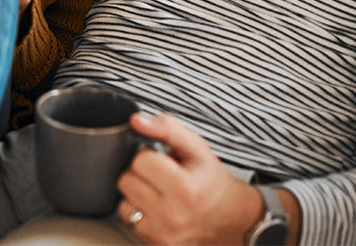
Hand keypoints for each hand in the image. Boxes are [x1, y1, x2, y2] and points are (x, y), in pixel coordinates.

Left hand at [116, 113, 265, 244]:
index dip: (148, 155)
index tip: (161, 160)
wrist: (233, 221)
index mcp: (184, 188)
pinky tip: (155, 209)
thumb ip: (167, 128)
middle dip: (140, 174)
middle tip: (159, 176)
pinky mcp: (156, 245)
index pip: (140, 160)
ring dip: (135, 194)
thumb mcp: (197, 149)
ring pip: (123, 203)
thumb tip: (136, 121)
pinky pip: (128, 222)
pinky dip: (138, 213)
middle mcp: (172, 215)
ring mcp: (163, 234)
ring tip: (157, 192)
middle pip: (126, 181)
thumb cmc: (212, 182)